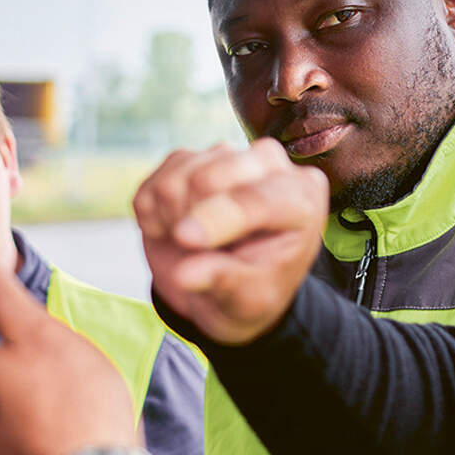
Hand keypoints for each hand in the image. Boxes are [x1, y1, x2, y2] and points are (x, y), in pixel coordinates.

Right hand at [133, 139, 328, 346]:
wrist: (223, 286)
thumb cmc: (250, 291)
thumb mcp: (248, 299)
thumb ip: (224, 281)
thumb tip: (184, 274)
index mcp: (303, 196)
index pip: (259, 197)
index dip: (218, 217)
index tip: (185, 239)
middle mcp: (270, 164)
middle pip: (212, 175)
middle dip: (191, 218)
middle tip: (194, 250)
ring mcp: (228, 156)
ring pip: (181, 175)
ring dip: (171, 218)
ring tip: (188, 243)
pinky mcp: (190, 160)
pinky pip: (156, 180)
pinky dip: (152, 212)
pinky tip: (172, 229)